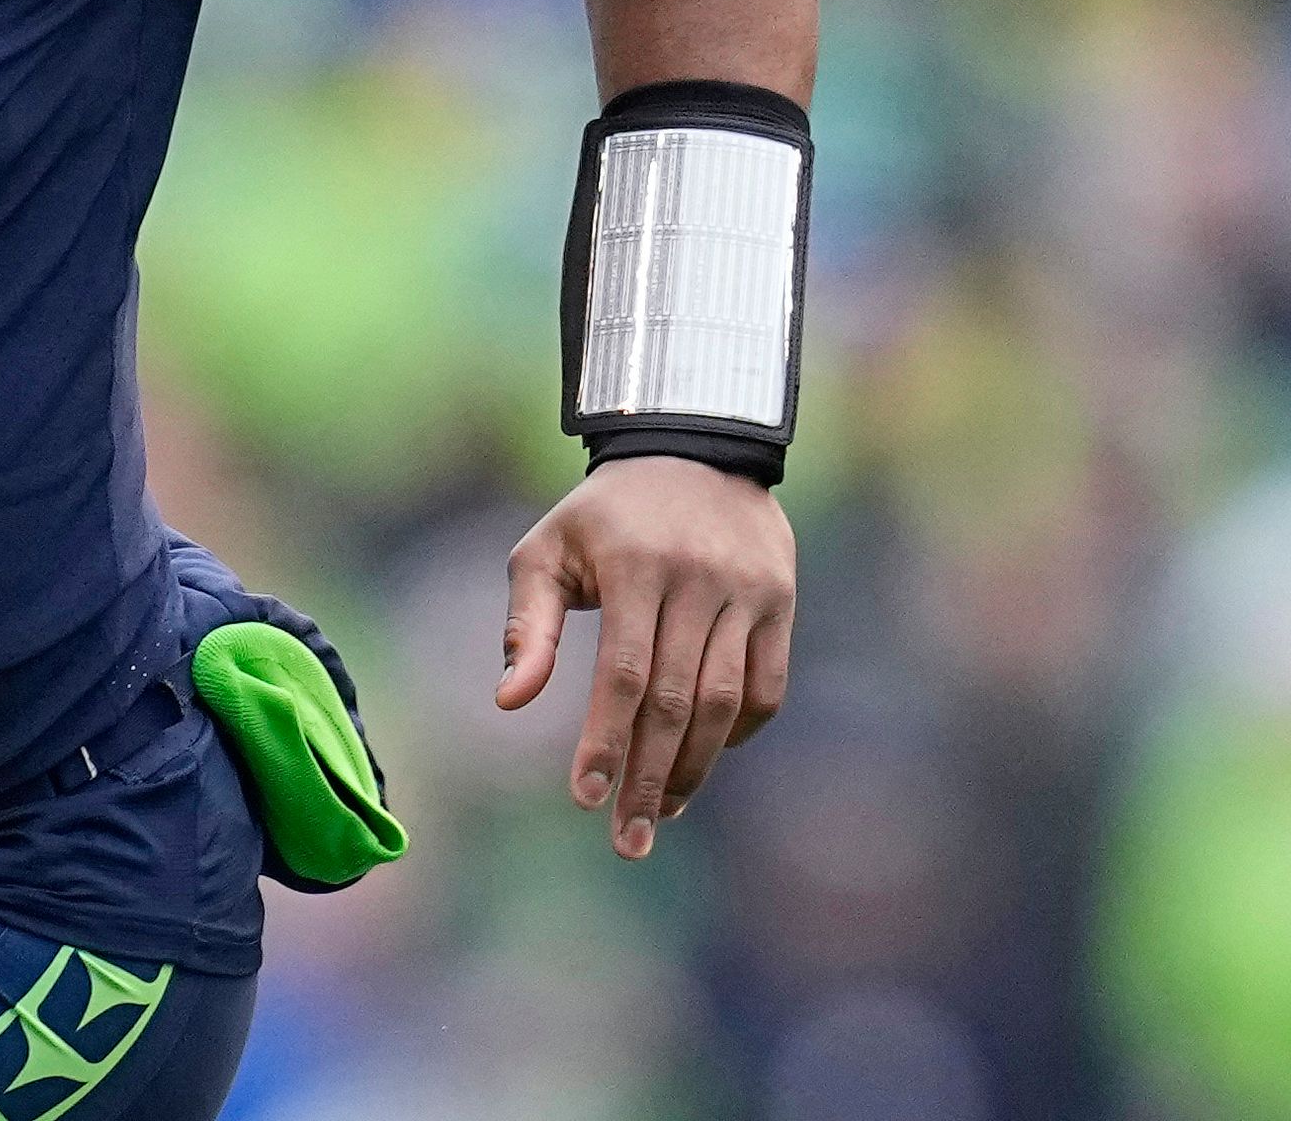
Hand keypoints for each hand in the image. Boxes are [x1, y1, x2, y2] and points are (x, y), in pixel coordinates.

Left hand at [497, 455, 794, 859]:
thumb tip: (509, 701)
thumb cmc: (603, 516)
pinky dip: (738, 732)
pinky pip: (766, 688)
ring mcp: (747, 591)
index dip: (605, 741)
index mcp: (633, 565)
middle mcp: (697, 578)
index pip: (622, 673)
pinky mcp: (781, 602)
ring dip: (695, 769)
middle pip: (676, 701)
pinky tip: (704, 758)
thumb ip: (527, 624)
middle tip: (629, 841)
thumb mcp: (547, 548)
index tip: (585, 798)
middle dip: (650, 778)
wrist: (692, 450)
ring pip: (724, 703)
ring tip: (664, 813)